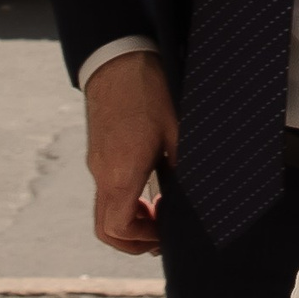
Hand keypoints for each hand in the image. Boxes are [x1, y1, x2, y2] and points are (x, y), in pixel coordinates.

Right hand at [86, 52, 176, 254]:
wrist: (117, 57)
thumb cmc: (147, 89)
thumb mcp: (177, 129)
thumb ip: (185, 167)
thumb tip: (202, 192)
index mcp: (121, 172)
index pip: (119, 228)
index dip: (144, 238)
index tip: (166, 229)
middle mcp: (102, 173)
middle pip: (105, 229)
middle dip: (133, 239)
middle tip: (160, 232)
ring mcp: (97, 163)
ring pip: (103, 210)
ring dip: (129, 219)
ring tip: (158, 209)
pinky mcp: (98, 152)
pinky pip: (104, 190)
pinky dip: (124, 200)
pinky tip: (148, 184)